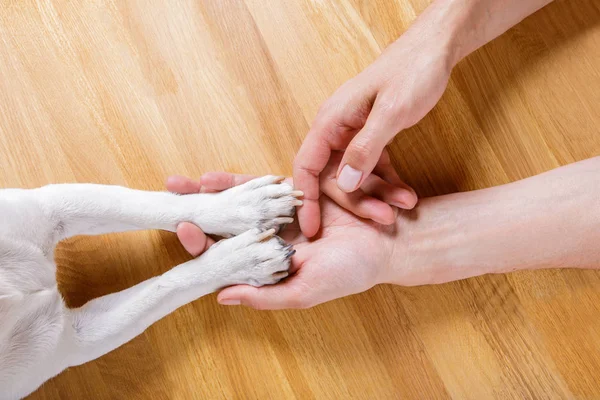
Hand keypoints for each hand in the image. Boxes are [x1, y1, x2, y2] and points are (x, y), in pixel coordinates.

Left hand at [166, 165, 418, 309]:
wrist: (386, 240)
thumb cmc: (350, 272)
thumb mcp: (306, 291)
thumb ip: (266, 296)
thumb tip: (222, 296)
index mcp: (266, 264)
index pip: (226, 256)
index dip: (202, 244)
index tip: (184, 229)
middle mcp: (267, 240)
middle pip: (224, 226)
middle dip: (196, 212)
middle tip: (169, 196)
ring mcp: (278, 215)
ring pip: (237, 203)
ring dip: (209, 193)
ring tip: (180, 182)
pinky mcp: (294, 192)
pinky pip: (260, 185)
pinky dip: (237, 181)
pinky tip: (213, 176)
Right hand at [294, 18, 455, 236]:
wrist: (435, 50)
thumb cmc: (412, 72)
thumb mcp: (391, 112)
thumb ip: (365, 149)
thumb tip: (345, 184)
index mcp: (330, 121)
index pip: (306, 166)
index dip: (306, 200)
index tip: (310, 229)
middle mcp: (337, 131)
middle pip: (334, 179)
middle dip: (358, 202)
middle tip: (385, 218)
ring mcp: (354, 135)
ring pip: (356, 178)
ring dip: (378, 195)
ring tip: (406, 204)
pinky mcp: (372, 138)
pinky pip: (373, 169)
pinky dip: (388, 183)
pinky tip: (406, 194)